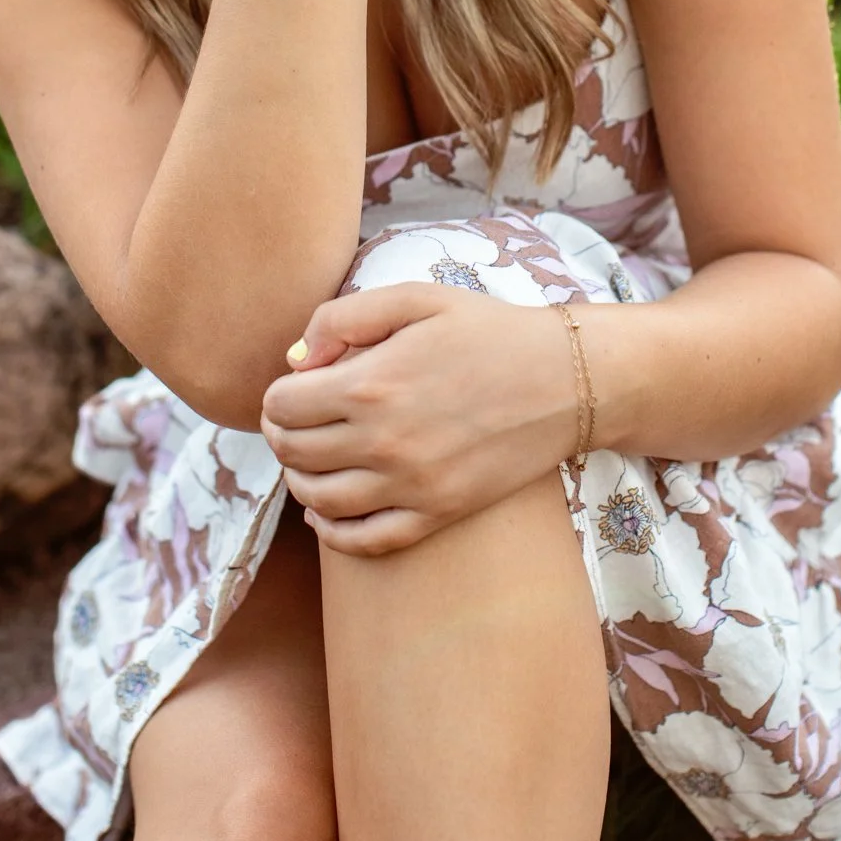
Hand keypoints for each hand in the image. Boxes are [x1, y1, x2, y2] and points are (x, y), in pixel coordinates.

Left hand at [258, 284, 579, 555]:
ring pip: (318, 501)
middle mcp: (382, 442)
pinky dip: (332, 532)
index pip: (281, 406)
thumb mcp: (414, 299)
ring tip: (310, 457)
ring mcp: (409, 485)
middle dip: (283, 433)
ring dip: (300, 479)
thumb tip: (296, 362)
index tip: (295, 385)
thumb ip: (342, 318)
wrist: (564, 379)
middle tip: (295, 419)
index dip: (277, 395)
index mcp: (370, 384)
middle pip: (293, 453)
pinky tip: (325, 513)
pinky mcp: (436, 514)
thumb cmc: (487, 330)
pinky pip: (363, 541)